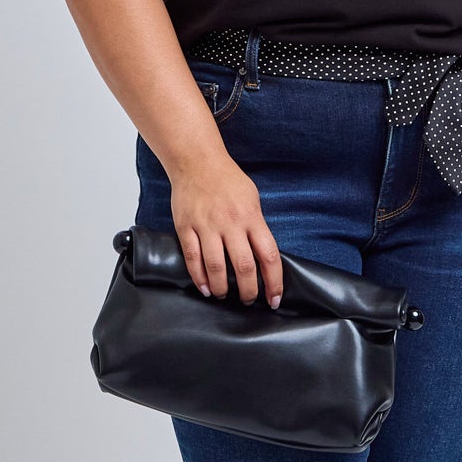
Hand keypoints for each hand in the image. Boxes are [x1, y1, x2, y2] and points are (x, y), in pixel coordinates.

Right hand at [168, 151, 285, 308]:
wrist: (197, 161)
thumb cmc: (228, 180)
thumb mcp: (252, 199)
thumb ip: (257, 226)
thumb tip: (263, 255)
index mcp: (252, 217)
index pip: (269, 256)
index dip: (274, 281)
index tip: (275, 298)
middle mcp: (231, 223)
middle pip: (243, 266)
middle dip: (248, 290)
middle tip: (249, 300)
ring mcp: (207, 225)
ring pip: (216, 266)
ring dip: (222, 287)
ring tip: (225, 295)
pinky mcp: (186, 226)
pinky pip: (193, 257)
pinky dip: (199, 277)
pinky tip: (205, 287)